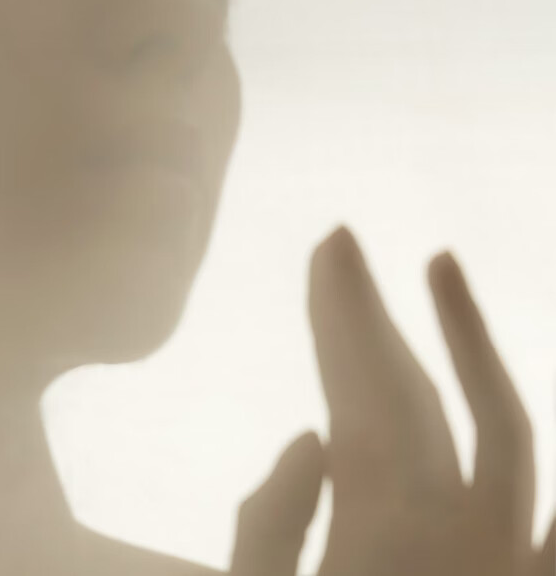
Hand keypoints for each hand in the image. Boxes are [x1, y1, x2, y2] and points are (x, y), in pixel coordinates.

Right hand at [307, 226, 552, 575]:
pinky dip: (521, 438)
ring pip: (505, 427)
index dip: (340, 316)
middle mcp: (464, 539)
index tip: (327, 249)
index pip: (358, 396)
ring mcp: (512, 561)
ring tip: (441, 263)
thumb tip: (311, 438)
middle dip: (370, 312)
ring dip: (472, 341)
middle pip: (415, 394)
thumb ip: (270, 532)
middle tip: (341, 245)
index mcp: (385, 543)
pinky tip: (508, 392)